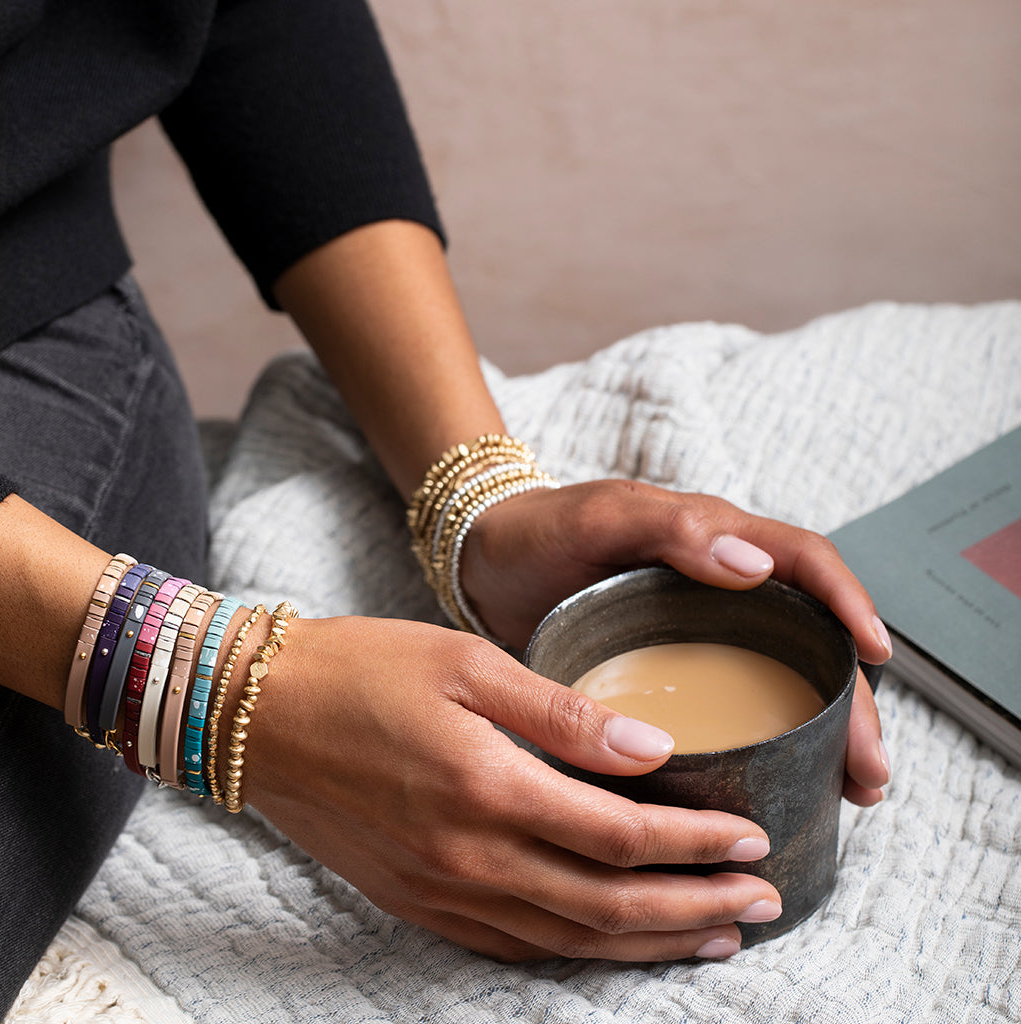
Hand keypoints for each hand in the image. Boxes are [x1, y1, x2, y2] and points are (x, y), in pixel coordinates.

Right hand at [242, 615, 782, 961]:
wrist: (259, 716)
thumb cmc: (364, 671)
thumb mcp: (466, 663)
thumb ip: (561, 712)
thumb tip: (650, 747)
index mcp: (489, 787)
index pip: (619, 835)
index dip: (694, 843)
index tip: (752, 838)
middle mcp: (471, 858)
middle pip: (609, 905)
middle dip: (696, 908)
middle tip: (762, 904)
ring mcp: (442, 891)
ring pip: (570, 939)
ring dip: (650, 944)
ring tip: (714, 937)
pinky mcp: (418, 902)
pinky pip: (514, 946)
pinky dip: (578, 951)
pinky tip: (613, 944)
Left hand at [460, 480, 892, 804]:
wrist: (484, 566)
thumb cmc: (540, 531)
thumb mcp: (599, 517)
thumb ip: (671, 529)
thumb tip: (756, 564)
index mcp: (714, 539)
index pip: (805, 562)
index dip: (847, 603)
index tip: (877, 656)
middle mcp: (721, 586)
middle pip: (810, 638)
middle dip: (851, 699)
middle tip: (869, 767)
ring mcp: (700, 631)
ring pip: (784, 677)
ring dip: (825, 730)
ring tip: (850, 790)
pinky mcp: (673, 670)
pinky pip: (738, 703)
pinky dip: (771, 741)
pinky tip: (784, 783)